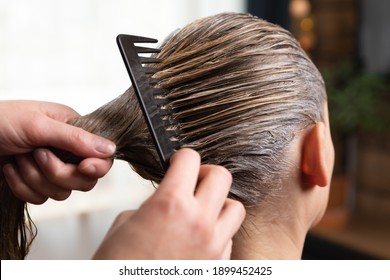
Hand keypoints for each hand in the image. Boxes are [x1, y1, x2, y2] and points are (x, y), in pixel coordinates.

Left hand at [0, 100, 115, 203]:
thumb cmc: (0, 121)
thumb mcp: (39, 125)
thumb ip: (76, 138)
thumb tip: (111, 149)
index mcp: (74, 130)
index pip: (102, 157)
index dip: (95, 167)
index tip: (82, 167)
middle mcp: (67, 151)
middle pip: (84, 180)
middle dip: (57, 173)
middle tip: (38, 155)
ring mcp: (52, 168)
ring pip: (62, 192)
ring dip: (35, 178)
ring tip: (19, 158)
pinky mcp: (36, 183)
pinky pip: (41, 199)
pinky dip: (23, 186)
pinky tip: (10, 168)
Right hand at [93, 148, 244, 259]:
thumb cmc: (118, 266)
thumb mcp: (124, 224)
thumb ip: (151, 204)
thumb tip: (164, 199)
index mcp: (170, 204)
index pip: (190, 159)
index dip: (182, 157)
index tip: (178, 162)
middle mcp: (198, 222)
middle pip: (222, 176)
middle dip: (205, 174)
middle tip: (192, 182)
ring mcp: (212, 245)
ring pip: (235, 208)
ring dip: (219, 204)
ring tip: (201, 210)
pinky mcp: (217, 265)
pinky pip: (229, 239)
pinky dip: (217, 233)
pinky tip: (199, 238)